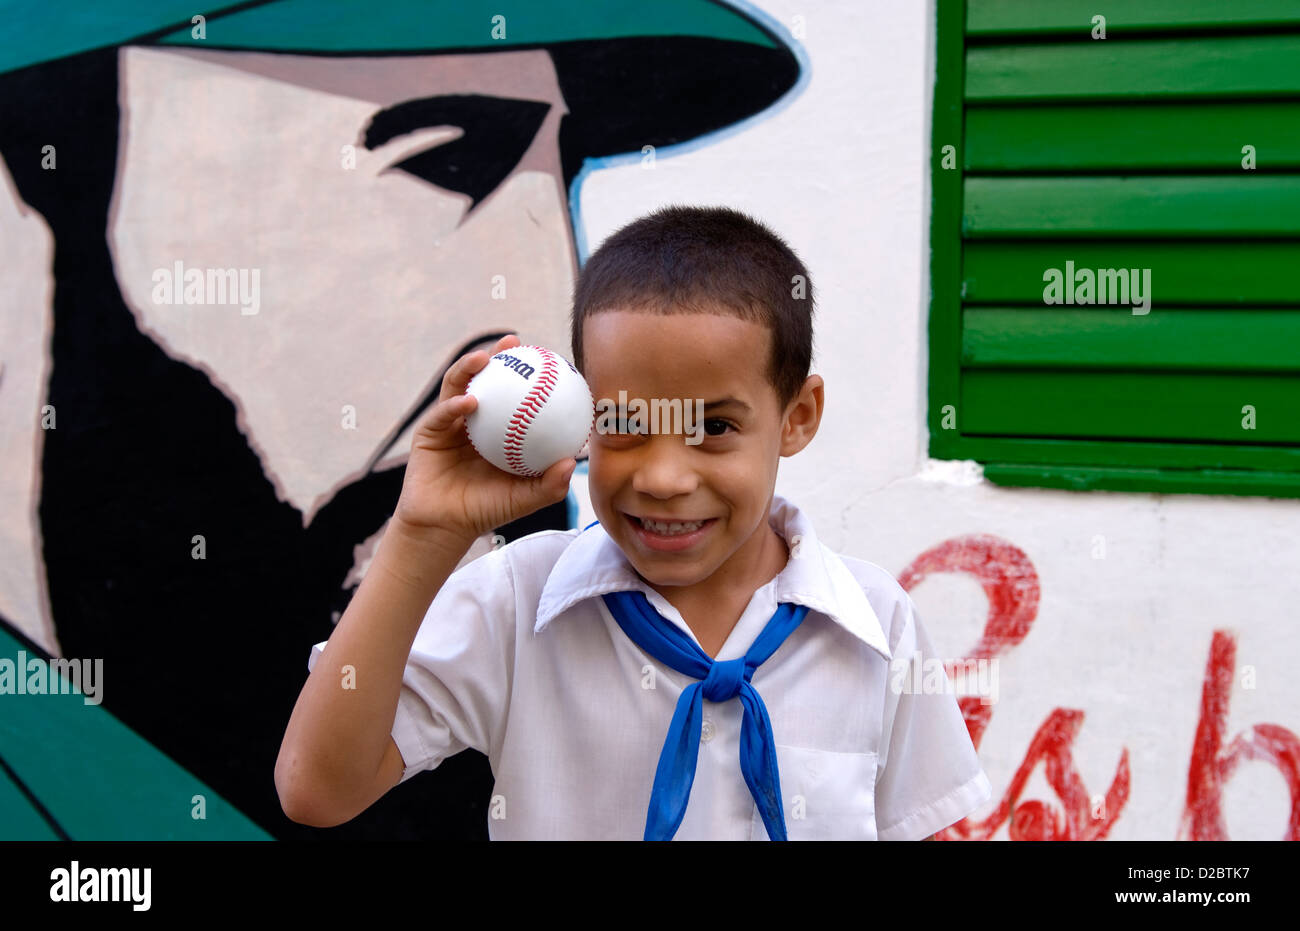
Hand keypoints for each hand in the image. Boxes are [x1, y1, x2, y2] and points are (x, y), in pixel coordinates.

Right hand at [393, 334, 576, 543]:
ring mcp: (449, 423)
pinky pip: (442, 413)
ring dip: (469, 368)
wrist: (445, 527)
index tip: (547, 358)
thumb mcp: (524, 498)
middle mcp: (475, 420)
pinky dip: (455, 405)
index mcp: (498, 428)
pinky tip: (470, 402)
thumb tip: (573, 461)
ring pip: (458, 386)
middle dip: (498, 355)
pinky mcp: (428, 432)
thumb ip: (549, 484)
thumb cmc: (487, 511)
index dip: (528, 373)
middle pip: (485, 379)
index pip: (514, 393)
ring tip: (485, 359)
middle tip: (513, 341)